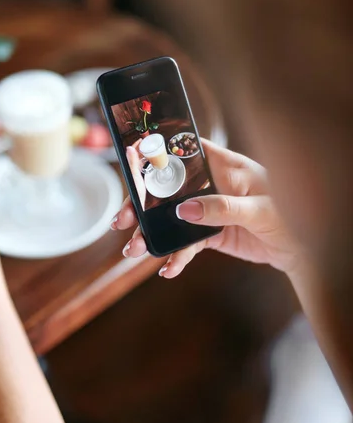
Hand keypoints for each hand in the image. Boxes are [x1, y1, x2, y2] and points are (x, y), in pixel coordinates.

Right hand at [112, 139, 301, 277]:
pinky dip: (175, 256)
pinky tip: (168, 270)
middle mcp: (211, 185)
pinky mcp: (210, 234)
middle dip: (142, 203)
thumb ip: (223, 207)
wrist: (302, 250)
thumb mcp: (259, 209)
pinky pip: (186, 243)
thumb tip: (184, 211)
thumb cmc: (291, 215)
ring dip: (151, 234)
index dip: (159, 153)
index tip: (133, 162)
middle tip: (121, 221)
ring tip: (134, 251)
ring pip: (171, 218)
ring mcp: (208, 210)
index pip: (186, 151)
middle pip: (168, 188)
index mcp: (224, 166)